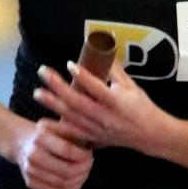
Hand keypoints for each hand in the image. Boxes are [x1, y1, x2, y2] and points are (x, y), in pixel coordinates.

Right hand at [15, 117, 92, 188]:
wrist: (21, 143)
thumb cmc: (45, 134)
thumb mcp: (57, 126)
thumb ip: (73, 130)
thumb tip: (93, 137)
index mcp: (40, 137)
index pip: (67, 150)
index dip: (83, 156)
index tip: (89, 154)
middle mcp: (33, 155)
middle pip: (66, 170)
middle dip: (84, 170)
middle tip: (90, 164)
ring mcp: (30, 171)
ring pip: (62, 183)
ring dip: (79, 180)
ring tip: (85, 172)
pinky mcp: (30, 183)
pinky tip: (77, 182)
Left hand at [33, 58, 168, 154]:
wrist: (150, 135)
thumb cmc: (141, 107)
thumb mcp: (131, 86)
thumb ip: (114, 71)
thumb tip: (102, 50)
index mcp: (117, 102)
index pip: (97, 88)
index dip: (83, 76)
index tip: (69, 64)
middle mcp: (105, 116)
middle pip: (78, 101)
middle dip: (58, 87)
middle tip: (43, 72)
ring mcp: (98, 129)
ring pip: (72, 117)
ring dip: (53, 105)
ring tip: (37, 93)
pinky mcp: (94, 137)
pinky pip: (73, 134)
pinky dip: (57, 129)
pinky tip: (42, 123)